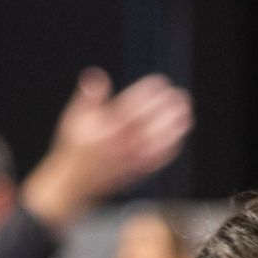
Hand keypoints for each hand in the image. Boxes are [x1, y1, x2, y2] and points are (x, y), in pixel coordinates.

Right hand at [19, 69, 194, 226]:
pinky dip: (173, 144)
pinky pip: (160, 157)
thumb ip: (89, 96)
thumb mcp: (73, 119)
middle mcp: (122, 142)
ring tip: (185, 111)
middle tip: (179, 95)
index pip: (136, 103)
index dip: (151, 90)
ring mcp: (132, 158)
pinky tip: (178, 134)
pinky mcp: (137, 170)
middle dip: (169, 106)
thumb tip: (96, 73)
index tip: (160, 82)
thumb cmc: (74, 148)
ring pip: (162, 138)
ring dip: (177, 124)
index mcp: (107, 126)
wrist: (72, 184)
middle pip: (154, 119)